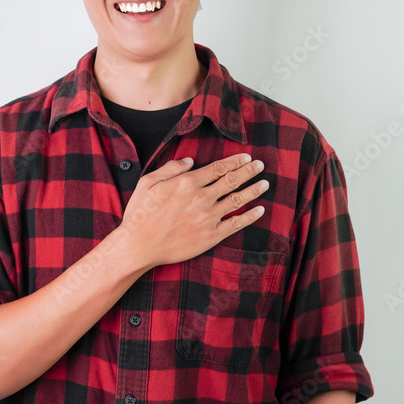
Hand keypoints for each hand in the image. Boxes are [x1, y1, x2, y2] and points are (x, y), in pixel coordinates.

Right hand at [116, 153, 268, 268]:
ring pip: (237, 200)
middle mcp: (201, 198)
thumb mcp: (148, 183)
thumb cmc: (140, 214)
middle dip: (249, 171)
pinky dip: (250, 216)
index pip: (218, 168)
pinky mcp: (211, 236)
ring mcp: (208, 217)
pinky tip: (259, 210)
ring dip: (253, 190)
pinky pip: (236, 224)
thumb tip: (190, 161)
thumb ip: (170, 169)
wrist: (139, 246)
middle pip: (232, 180)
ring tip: (264, 183)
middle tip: (260, 165)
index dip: (235, 162)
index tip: (246, 158)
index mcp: (187, 182)